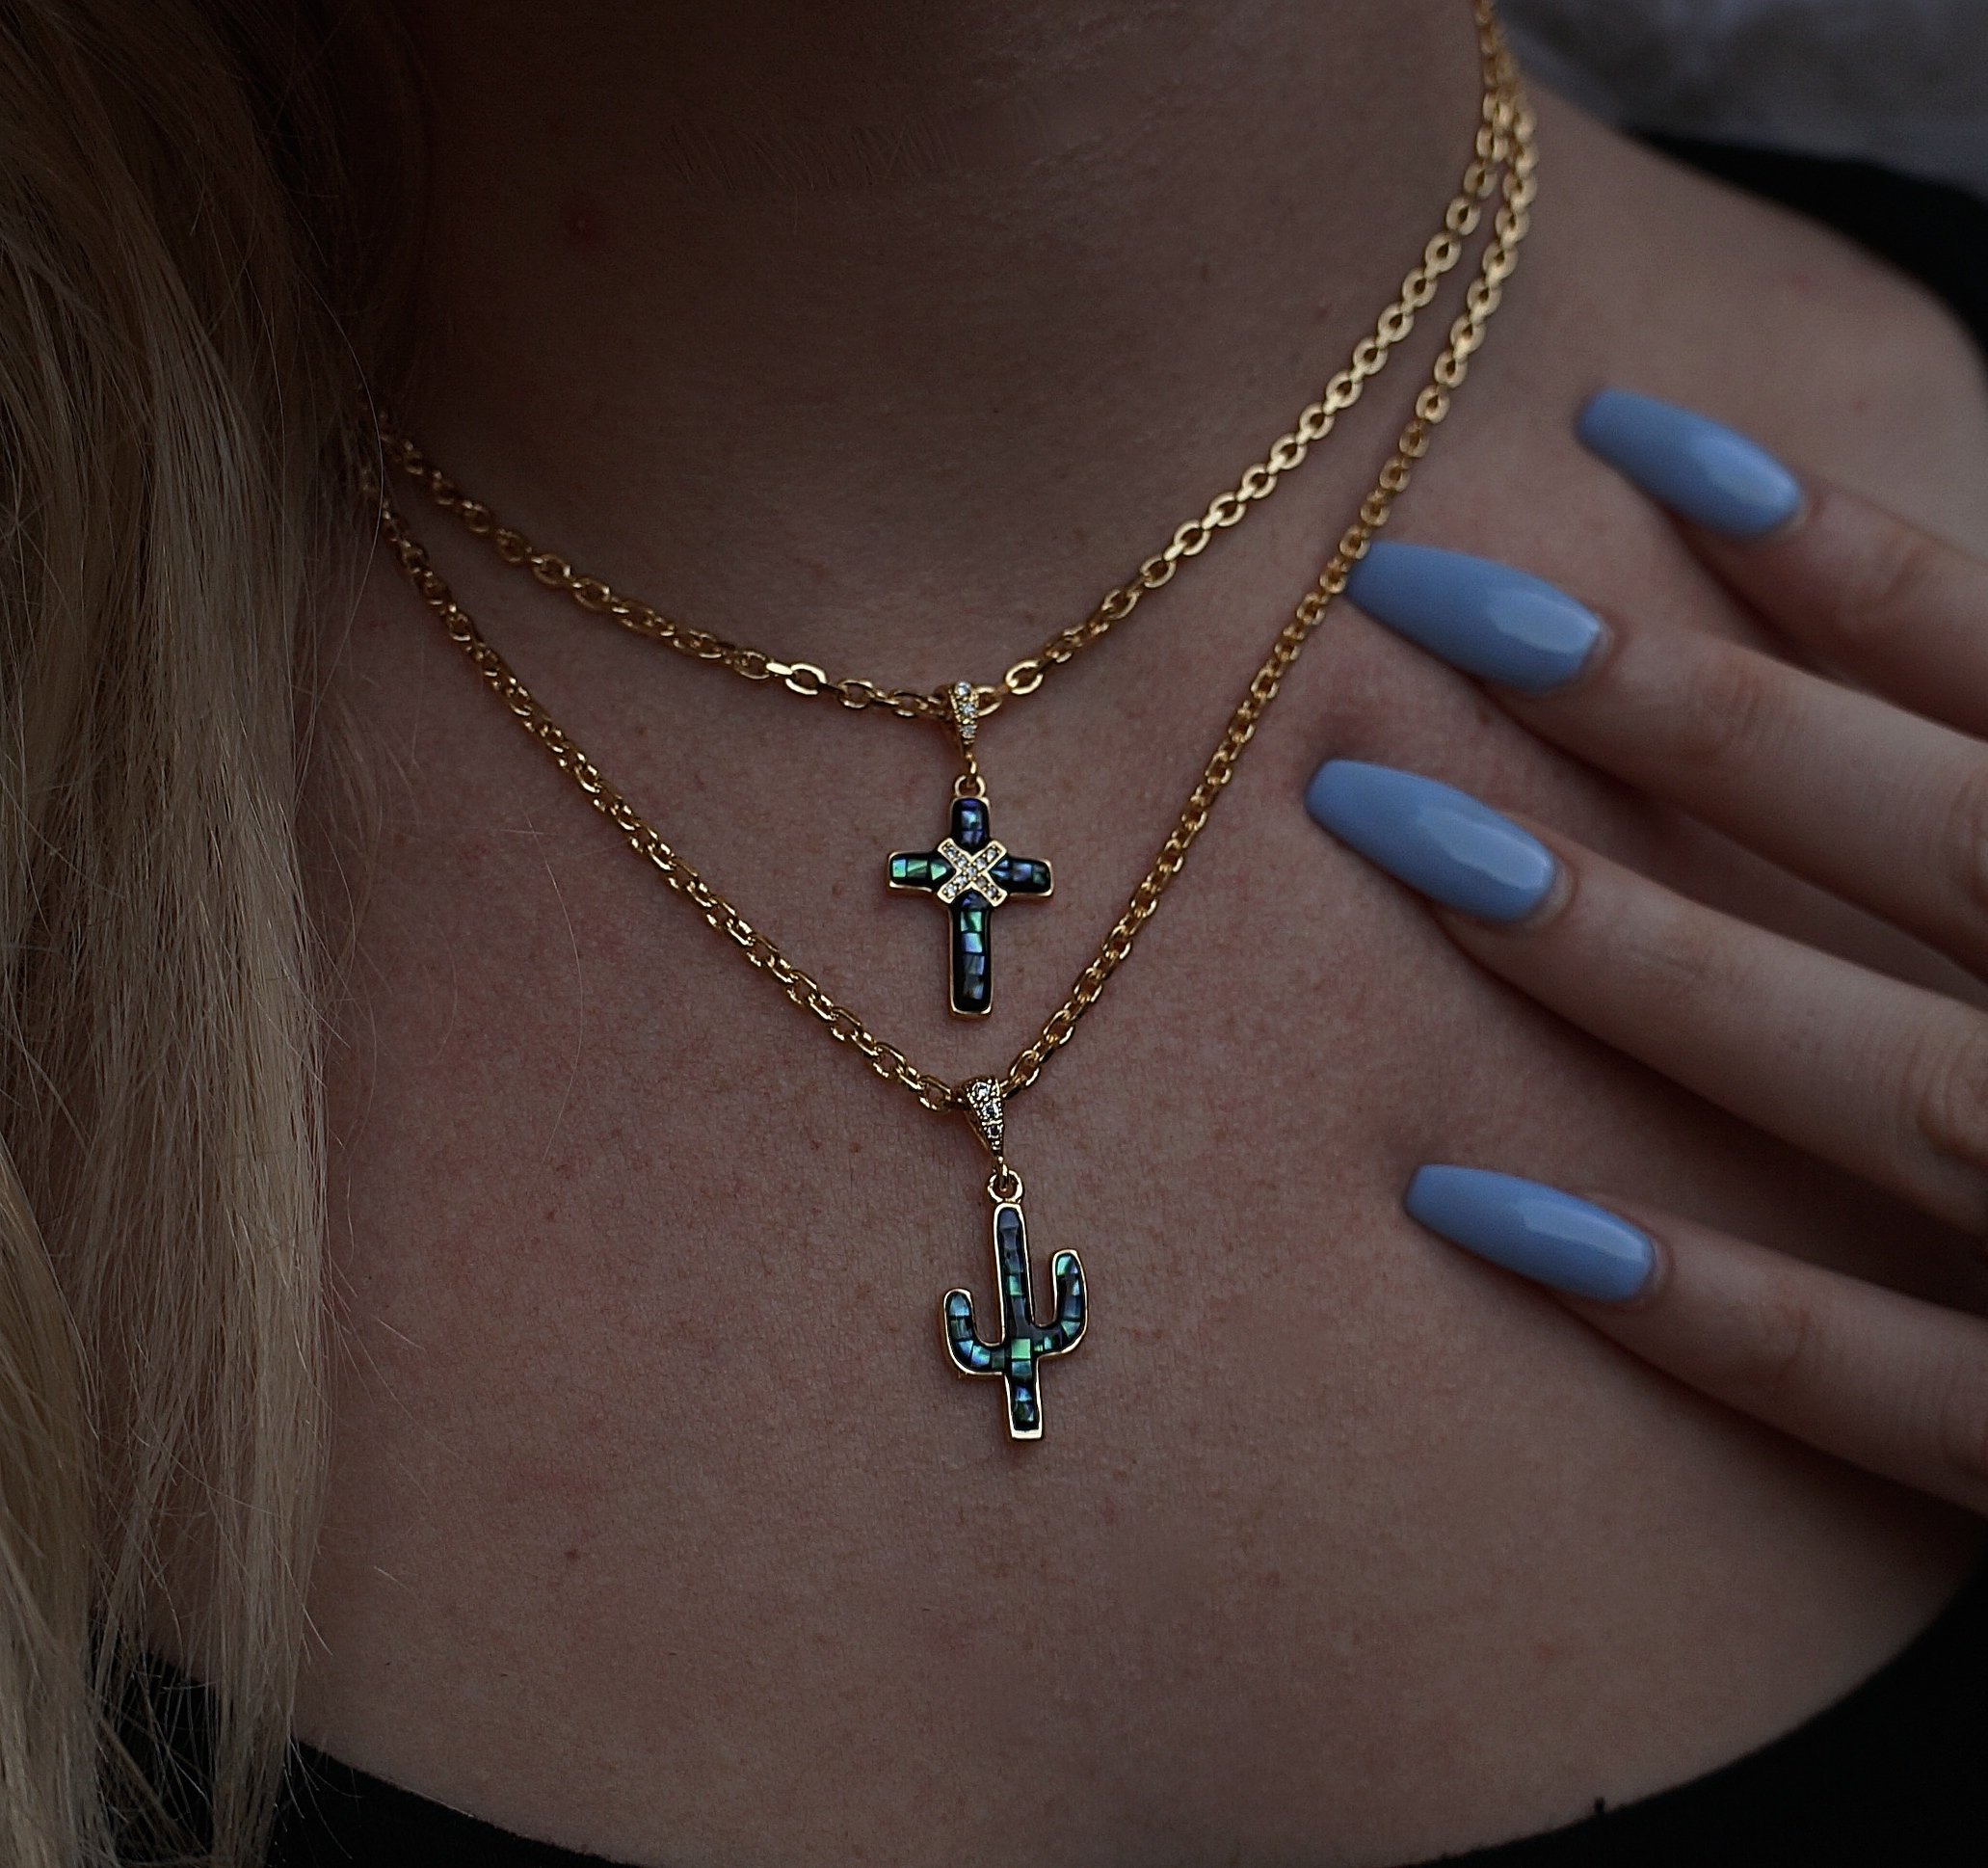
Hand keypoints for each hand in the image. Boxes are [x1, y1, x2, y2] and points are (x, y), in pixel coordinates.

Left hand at [1306, 388, 1987, 1515]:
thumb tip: (1865, 608)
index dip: (1843, 555)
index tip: (1628, 435)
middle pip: (1932, 843)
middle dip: (1681, 715)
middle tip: (1422, 599)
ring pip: (1884, 1086)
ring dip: (1634, 960)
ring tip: (1393, 830)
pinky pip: (1880, 1393)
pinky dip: (1698, 1304)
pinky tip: (1468, 1199)